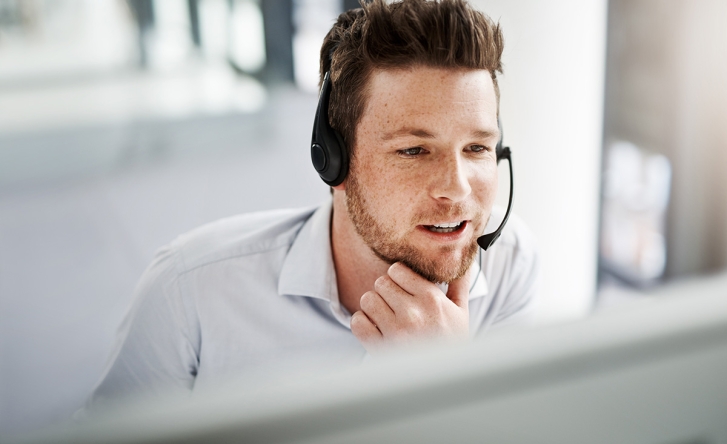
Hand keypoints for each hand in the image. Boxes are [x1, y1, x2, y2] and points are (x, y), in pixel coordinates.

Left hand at [351, 262, 470, 353]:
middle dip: (386, 291)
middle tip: (394, 304)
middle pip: (380, 282)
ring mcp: (395, 331)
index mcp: (431, 299)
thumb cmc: (452, 344)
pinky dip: (362, 324)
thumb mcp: (461, 313)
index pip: (397, 269)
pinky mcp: (380, 348)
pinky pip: (357, 322)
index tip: (402, 288)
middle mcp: (412, 313)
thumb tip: (465, 261)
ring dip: (373, 307)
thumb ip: (459, 284)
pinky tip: (375, 329)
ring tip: (385, 317)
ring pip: (367, 299)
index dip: (397, 277)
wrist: (444, 380)